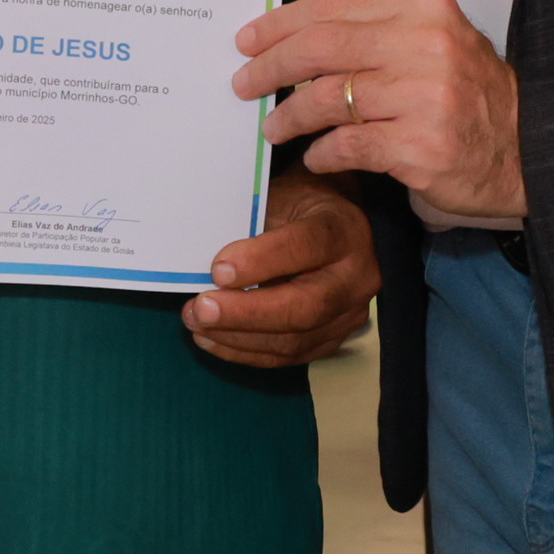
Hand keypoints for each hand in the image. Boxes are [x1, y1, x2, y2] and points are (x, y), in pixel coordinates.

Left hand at [185, 171, 377, 364]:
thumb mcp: (279, 198)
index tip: (218, 271)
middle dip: (246, 313)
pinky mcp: (333, 339)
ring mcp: (349, 314)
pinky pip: (288, 356)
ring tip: (196, 324)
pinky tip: (214, 340)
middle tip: (200, 310)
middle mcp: (356, 277)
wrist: (335, 227)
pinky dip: (246, 352)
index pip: (306, 247)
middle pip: (305, 307)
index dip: (261, 261)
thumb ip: (252, 227)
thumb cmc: (300, 206)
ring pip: (294, 340)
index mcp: (344, 230)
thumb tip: (209, 265)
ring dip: (238, 338)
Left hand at [232, 0, 524, 220]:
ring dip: (288, 116)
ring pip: (326, 98)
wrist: (529, 148)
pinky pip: (346, 145)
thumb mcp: (433, 39)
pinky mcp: (419, 147)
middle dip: (270, 66)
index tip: (249, 40)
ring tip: (273, 127)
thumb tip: (291, 35)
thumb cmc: (468, 93)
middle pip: (320, 47)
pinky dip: (320, 152)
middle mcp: (426, 45)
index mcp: (424, 7)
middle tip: (244, 82)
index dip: (281, 23)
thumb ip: (373, 30)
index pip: (333, 6)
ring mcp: (425, 97)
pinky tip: (315, 156)